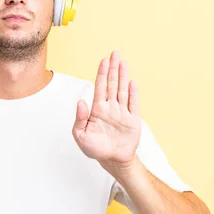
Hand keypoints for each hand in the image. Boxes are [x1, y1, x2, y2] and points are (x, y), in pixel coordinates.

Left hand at [72, 51, 141, 179]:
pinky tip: (132, 82)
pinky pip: (134, 104)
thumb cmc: (95, 148)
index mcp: (97, 109)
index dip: (101, 73)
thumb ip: (80, 118)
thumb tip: (81, 102)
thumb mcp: (80, 135)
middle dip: (113, 68)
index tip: (104, 60)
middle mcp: (110, 107)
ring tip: (123, 62)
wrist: (112, 160)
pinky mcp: (133, 120)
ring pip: (122, 90)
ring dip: (123, 76)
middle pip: (112, 84)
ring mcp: (122, 112)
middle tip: (115, 53)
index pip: (100, 87)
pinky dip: (133, 93)